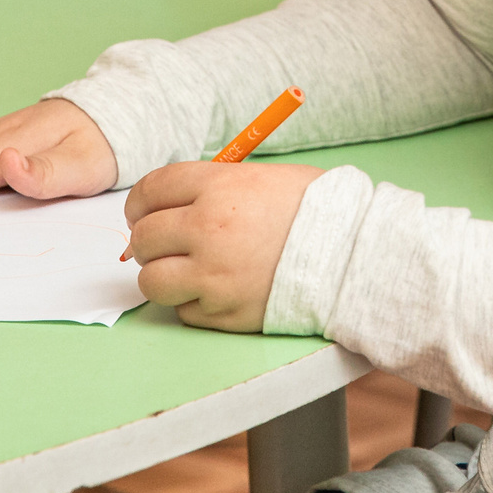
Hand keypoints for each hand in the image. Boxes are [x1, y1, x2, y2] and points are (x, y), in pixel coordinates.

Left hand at [124, 161, 326, 330]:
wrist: (352, 254)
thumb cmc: (313, 210)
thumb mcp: (261, 178)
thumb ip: (212, 189)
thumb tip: (170, 209)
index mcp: (218, 188)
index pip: (151, 190)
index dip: (140, 203)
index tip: (142, 212)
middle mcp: (208, 230)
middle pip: (144, 237)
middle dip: (148, 241)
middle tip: (164, 244)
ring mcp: (213, 276)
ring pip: (152, 281)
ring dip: (163, 275)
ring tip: (186, 271)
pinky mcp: (224, 314)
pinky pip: (184, 311)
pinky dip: (194, 303)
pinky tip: (219, 290)